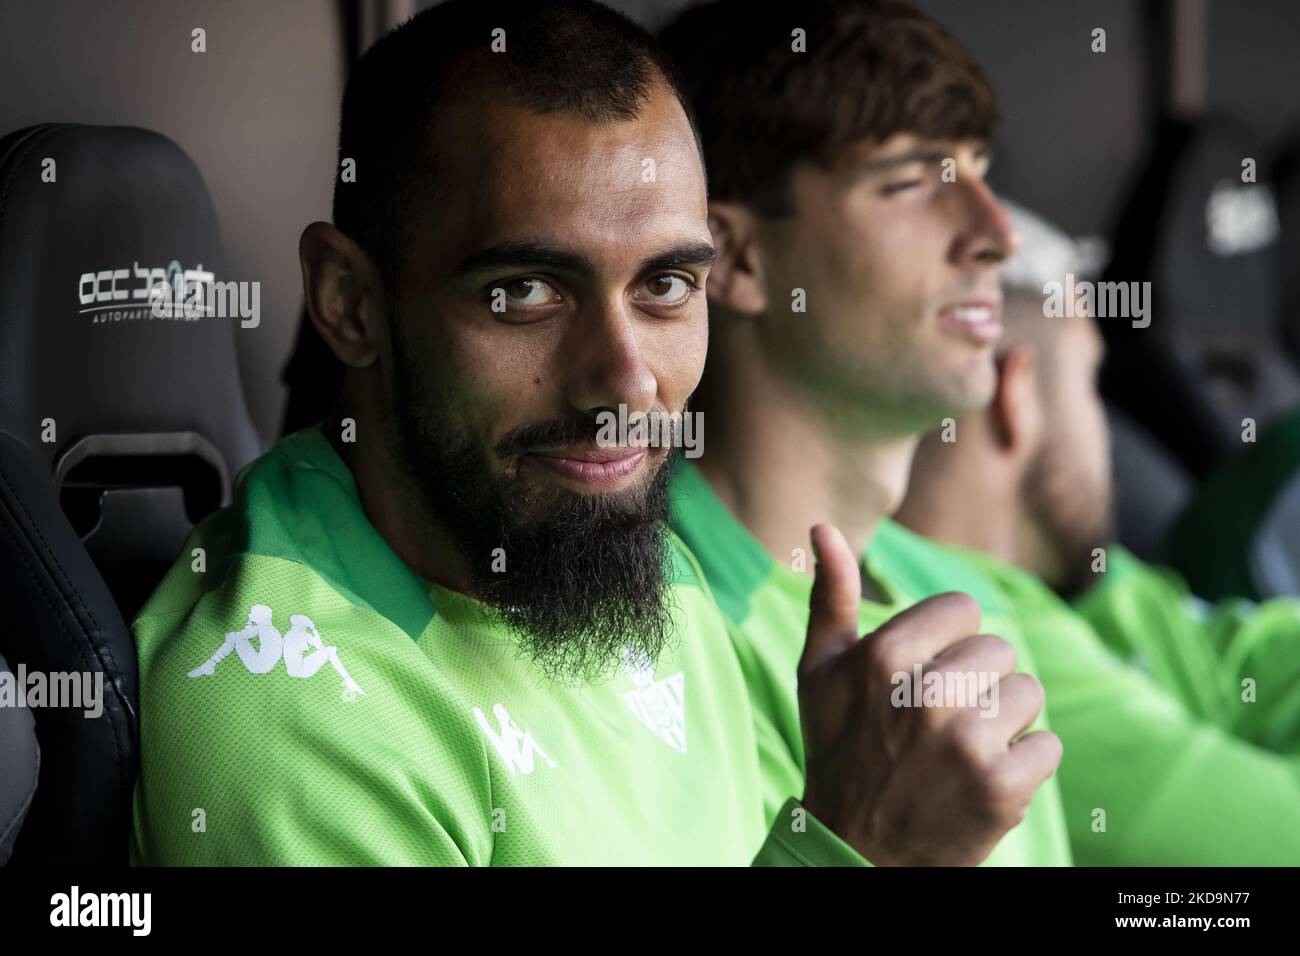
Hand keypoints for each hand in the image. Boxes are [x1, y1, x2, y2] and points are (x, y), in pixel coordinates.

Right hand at [796, 523, 1061, 865]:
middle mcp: (925, 695)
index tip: (923, 676)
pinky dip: (1025, 765)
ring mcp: (966, 744)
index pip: (964, 609)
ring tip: (962, 749)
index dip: (948, 642)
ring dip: (1004, 721)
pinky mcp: (1002, 789)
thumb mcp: (819, 671)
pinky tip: (983, 778)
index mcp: (882, 656)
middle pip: (1000, 649)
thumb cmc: (839, 749)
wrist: (856, 850)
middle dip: (977, 682)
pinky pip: (1049, 746)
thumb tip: (823, 526)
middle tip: (940, 721)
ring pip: (1028, 693)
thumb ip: (830, 595)